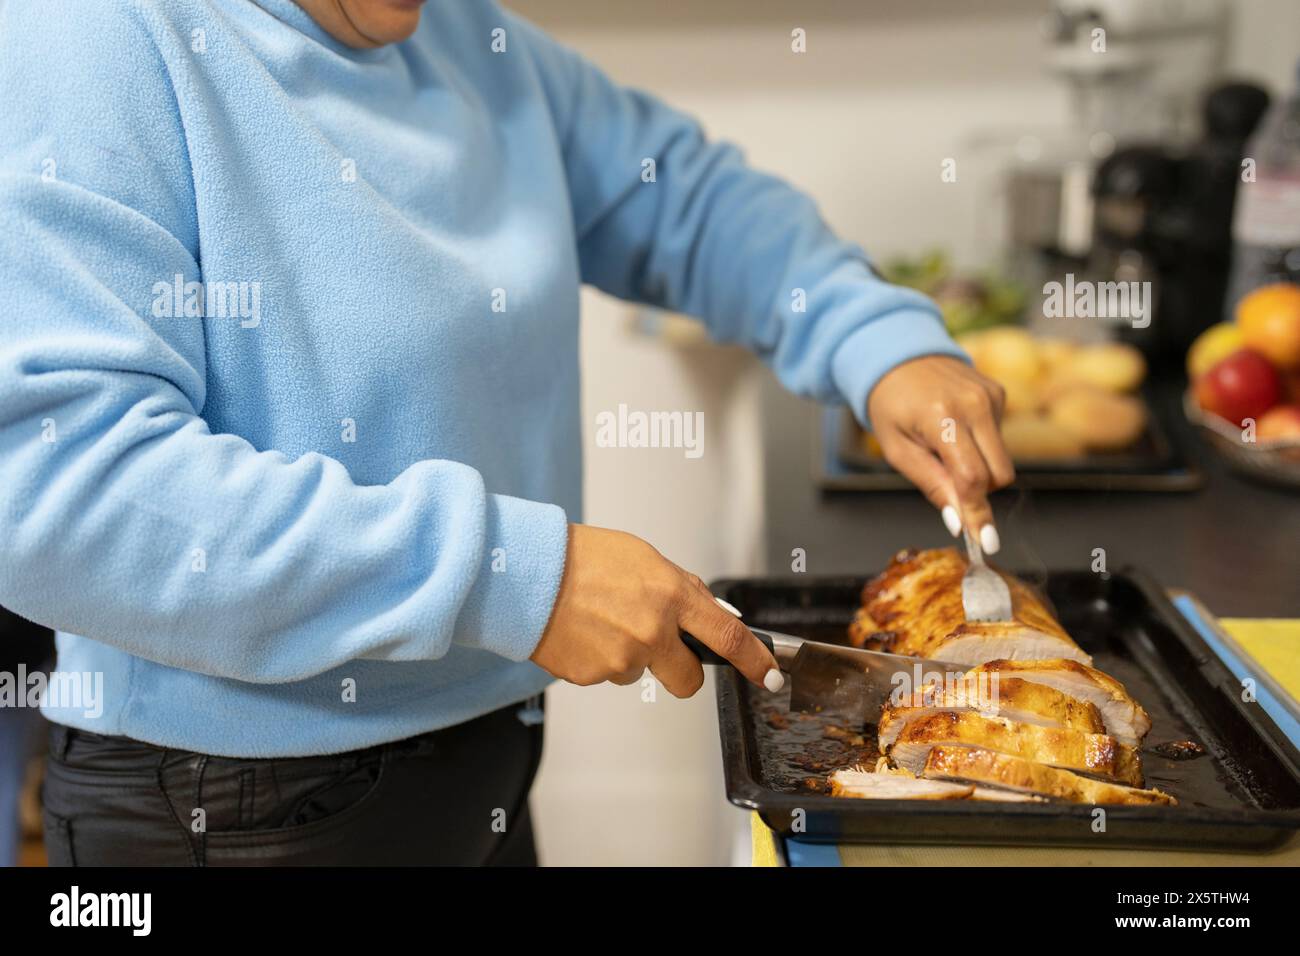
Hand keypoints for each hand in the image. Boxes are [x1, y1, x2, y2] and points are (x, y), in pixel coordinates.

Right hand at [531, 524, 779, 696]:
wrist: (529, 573)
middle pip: (689, 679)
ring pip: (642, 673)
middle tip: (662, 649)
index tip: (769, 675)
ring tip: (603, 620)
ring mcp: (622, 658)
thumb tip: (717, 616)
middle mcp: (652, 632)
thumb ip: (684, 589)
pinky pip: (609, 674)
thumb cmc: (585, 558)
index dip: (755, 660)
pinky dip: (601, 657)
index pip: (728, 637)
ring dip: (632, 655)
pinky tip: (585, 631)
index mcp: (672, 596)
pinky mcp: (593, 676)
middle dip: (682, 671)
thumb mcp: (646, 558)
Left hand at [866, 355, 1014, 550]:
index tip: (985, 542)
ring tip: (945, 447)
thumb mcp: (897, 450)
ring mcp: (991, 396)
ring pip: (1003, 459)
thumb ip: (931, 485)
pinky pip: (999, 437)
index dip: (978, 513)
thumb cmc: (891, 406)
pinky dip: (980, 444)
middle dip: (979, 491)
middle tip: (949, 483)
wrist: (899, 356)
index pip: (972, 478)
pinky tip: (955, 428)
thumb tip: (960, 522)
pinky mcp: (998, 393)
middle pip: (999, 474)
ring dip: (979, 467)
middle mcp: (974, 405)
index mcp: (943, 419)